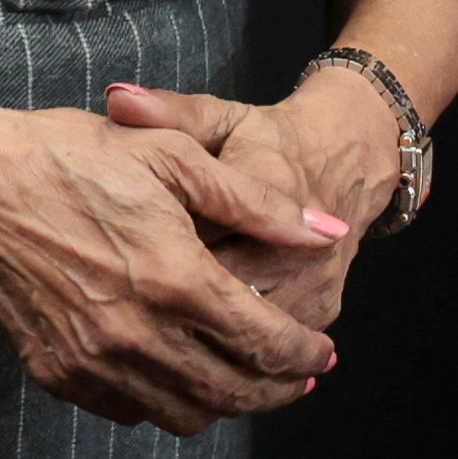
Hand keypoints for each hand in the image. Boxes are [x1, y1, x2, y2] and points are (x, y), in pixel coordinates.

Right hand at [0, 97, 340, 435]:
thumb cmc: (68, 157)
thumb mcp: (173, 155)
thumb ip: (259, 203)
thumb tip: (325, 230)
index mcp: (176, 279)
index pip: (265, 343)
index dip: (304, 356)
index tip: (323, 354)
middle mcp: (138, 335)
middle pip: (233, 393)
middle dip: (278, 390)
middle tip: (300, 377)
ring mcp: (93, 363)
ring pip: (185, 415)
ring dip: (226, 403)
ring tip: (245, 377)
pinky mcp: (58, 374)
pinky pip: (130, 411)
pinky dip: (167, 401)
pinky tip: (179, 371)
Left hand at [98, 78, 379, 331]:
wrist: (349, 159)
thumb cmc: (268, 140)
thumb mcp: (220, 118)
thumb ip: (168, 113)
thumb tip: (115, 99)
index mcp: (269, 185)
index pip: (202, 234)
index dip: (152, 257)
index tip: (108, 268)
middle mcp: (300, 241)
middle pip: (226, 296)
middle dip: (171, 314)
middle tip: (116, 321)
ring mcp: (316, 281)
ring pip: (253, 334)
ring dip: (202, 345)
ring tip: (142, 347)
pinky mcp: (324, 307)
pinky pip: (276, 348)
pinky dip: (235, 355)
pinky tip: (188, 358)